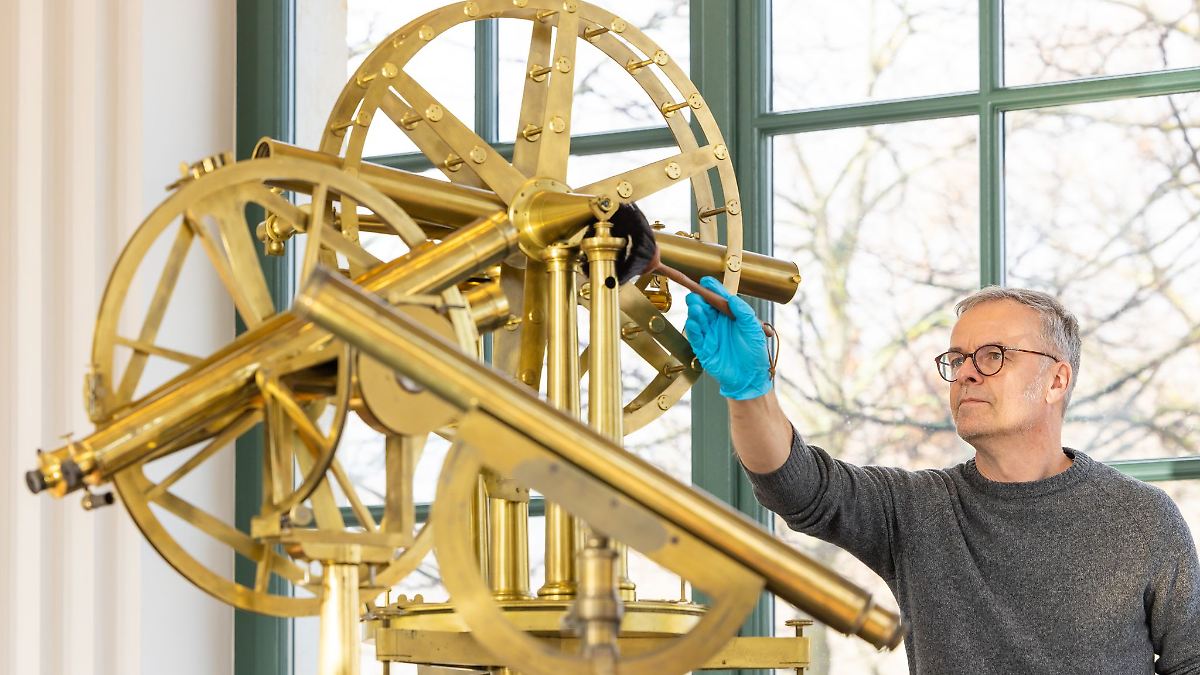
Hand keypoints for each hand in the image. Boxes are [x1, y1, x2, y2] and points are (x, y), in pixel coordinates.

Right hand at [684, 276, 771, 399]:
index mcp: (730, 316)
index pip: (719, 299)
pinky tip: (693, 322)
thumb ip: (744, 312)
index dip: (712, 290)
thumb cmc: (754, 354)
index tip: (706, 281)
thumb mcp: (754, 329)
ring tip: (696, 308)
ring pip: (697, 319)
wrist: (750, 378)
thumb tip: (732, 298)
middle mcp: (718, 323)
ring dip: (695, 312)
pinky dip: (692, 328)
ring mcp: (709, 335)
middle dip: (699, 300)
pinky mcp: (703, 348)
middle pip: (704, 307)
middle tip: (696, 296)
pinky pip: (695, 336)